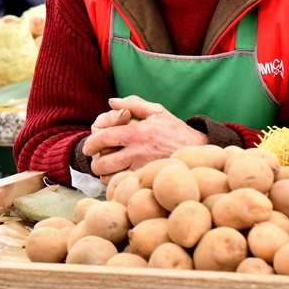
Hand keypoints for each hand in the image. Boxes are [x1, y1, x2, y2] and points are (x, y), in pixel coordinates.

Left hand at [82, 96, 207, 181]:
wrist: (200, 152)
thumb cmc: (176, 131)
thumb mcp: (157, 111)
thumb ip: (133, 103)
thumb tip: (111, 102)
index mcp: (135, 132)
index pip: (103, 137)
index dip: (91, 143)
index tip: (89, 147)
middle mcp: (136, 151)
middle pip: (102, 162)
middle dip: (95, 163)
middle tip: (96, 161)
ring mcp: (142, 168)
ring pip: (110, 177)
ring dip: (105, 175)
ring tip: (108, 171)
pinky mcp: (148, 180)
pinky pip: (124, 187)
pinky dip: (117, 185)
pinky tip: (120, 179)